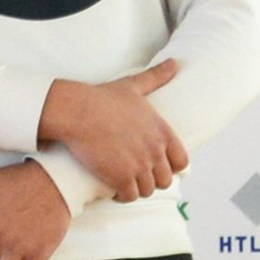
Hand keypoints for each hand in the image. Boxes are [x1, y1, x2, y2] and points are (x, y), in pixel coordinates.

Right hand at [40, 62, 188, 201]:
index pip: (182, 161)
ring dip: (136, 189)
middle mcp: (155, 150)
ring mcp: (139, 165)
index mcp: (162, 131)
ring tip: (124, 185)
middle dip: (152, 181)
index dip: (170, 167)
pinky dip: (122, 196)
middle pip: (165, 180)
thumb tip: (175, 62)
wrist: (77, 112)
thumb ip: (157, 77)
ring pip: (147, 190)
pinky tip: (112, 190)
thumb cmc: (102, 98)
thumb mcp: (134, 85)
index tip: (155, 167)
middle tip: (136, 178)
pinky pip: (129, 195)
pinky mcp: (120, 177)